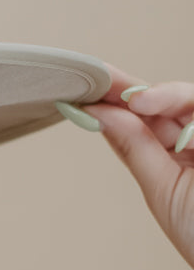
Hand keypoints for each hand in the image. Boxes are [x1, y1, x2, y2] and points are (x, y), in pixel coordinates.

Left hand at [79, 64, 193, 268]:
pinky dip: (188, 112)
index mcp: (177, 155)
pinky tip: (168, 116)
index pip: (144, 120)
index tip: (86, 89)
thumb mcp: (162, 188)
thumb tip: (100, 114)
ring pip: (191, 100)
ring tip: (138, 101)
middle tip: (103, 81)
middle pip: (167, 101)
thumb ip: (136, 147)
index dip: (117, 102)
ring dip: (165, 95)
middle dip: (133, 89)